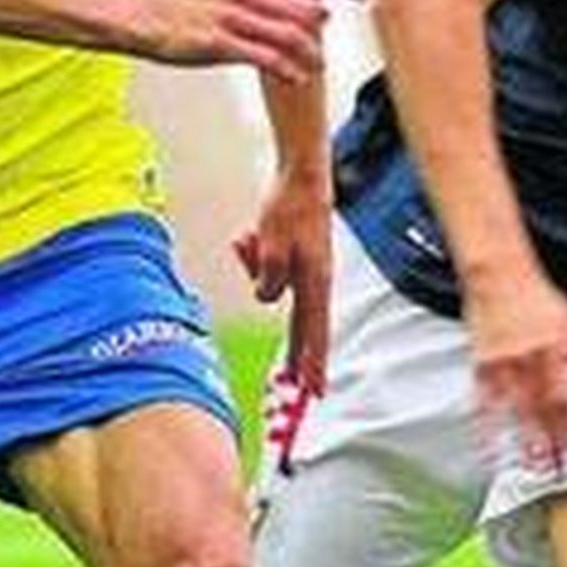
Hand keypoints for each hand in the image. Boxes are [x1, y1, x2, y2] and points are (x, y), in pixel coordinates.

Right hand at [141, 0, 363, 82]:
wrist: (146, 18)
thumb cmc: (194, 9)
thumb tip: (320, 10)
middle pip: (303, 10)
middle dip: (320, 34)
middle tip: (324, 55)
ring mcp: (233, 16)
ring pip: (290, 36)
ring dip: (310, 55)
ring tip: (315, 70)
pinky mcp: (219, 41)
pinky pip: (265, 57)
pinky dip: (287, 69)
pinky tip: (296, 79)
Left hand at [232, 170, 333, 394]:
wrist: (302, 177)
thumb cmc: (289, 209)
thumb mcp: (272, 243)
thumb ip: (269, 276)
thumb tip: (265, 298)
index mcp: (314, 281)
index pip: (313, 331)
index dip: (313, 361)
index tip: (315, 390)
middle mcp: (314, 279)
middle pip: (303, 325)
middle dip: (298, 353)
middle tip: (299, 386)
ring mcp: (306, 268)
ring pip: (273, 286)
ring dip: (255, 266)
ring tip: (251, 236)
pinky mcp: (295, 256)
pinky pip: (268, 267)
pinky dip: (255, 253)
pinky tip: (250, 233)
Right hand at [465, 264, 566, 474]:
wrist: (496, 273)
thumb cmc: (536, 296)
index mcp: (556, 348)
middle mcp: (529, 359)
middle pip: (544, 410)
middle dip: (554, 444)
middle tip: (562, 475)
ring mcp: (502, 364)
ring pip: (515, 411)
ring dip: (524, 443)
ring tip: (533, 472)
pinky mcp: (481, 364)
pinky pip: (483, 403)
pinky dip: (486, 429)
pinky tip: (490, 451)